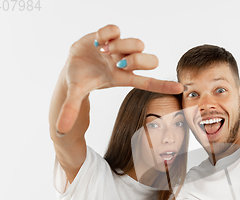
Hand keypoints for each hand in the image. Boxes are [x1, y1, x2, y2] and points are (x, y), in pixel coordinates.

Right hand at [56, 24, 183, 134]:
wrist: (71, 64)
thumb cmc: (81, 80)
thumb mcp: (75, 94)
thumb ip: (70, 110)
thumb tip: (58, 129)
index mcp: (121, 78)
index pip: (148, 82)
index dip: (163, 85)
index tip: (181, 88)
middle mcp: (125, 62)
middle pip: (148, 60)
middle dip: (137, 61)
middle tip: (118, 63)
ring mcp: (119, 48)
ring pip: (137, 43)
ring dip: (120, 46)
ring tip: (101, 51)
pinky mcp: (108, 35)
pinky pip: (116, 29)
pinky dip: (108, 34)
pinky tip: (97, 41)